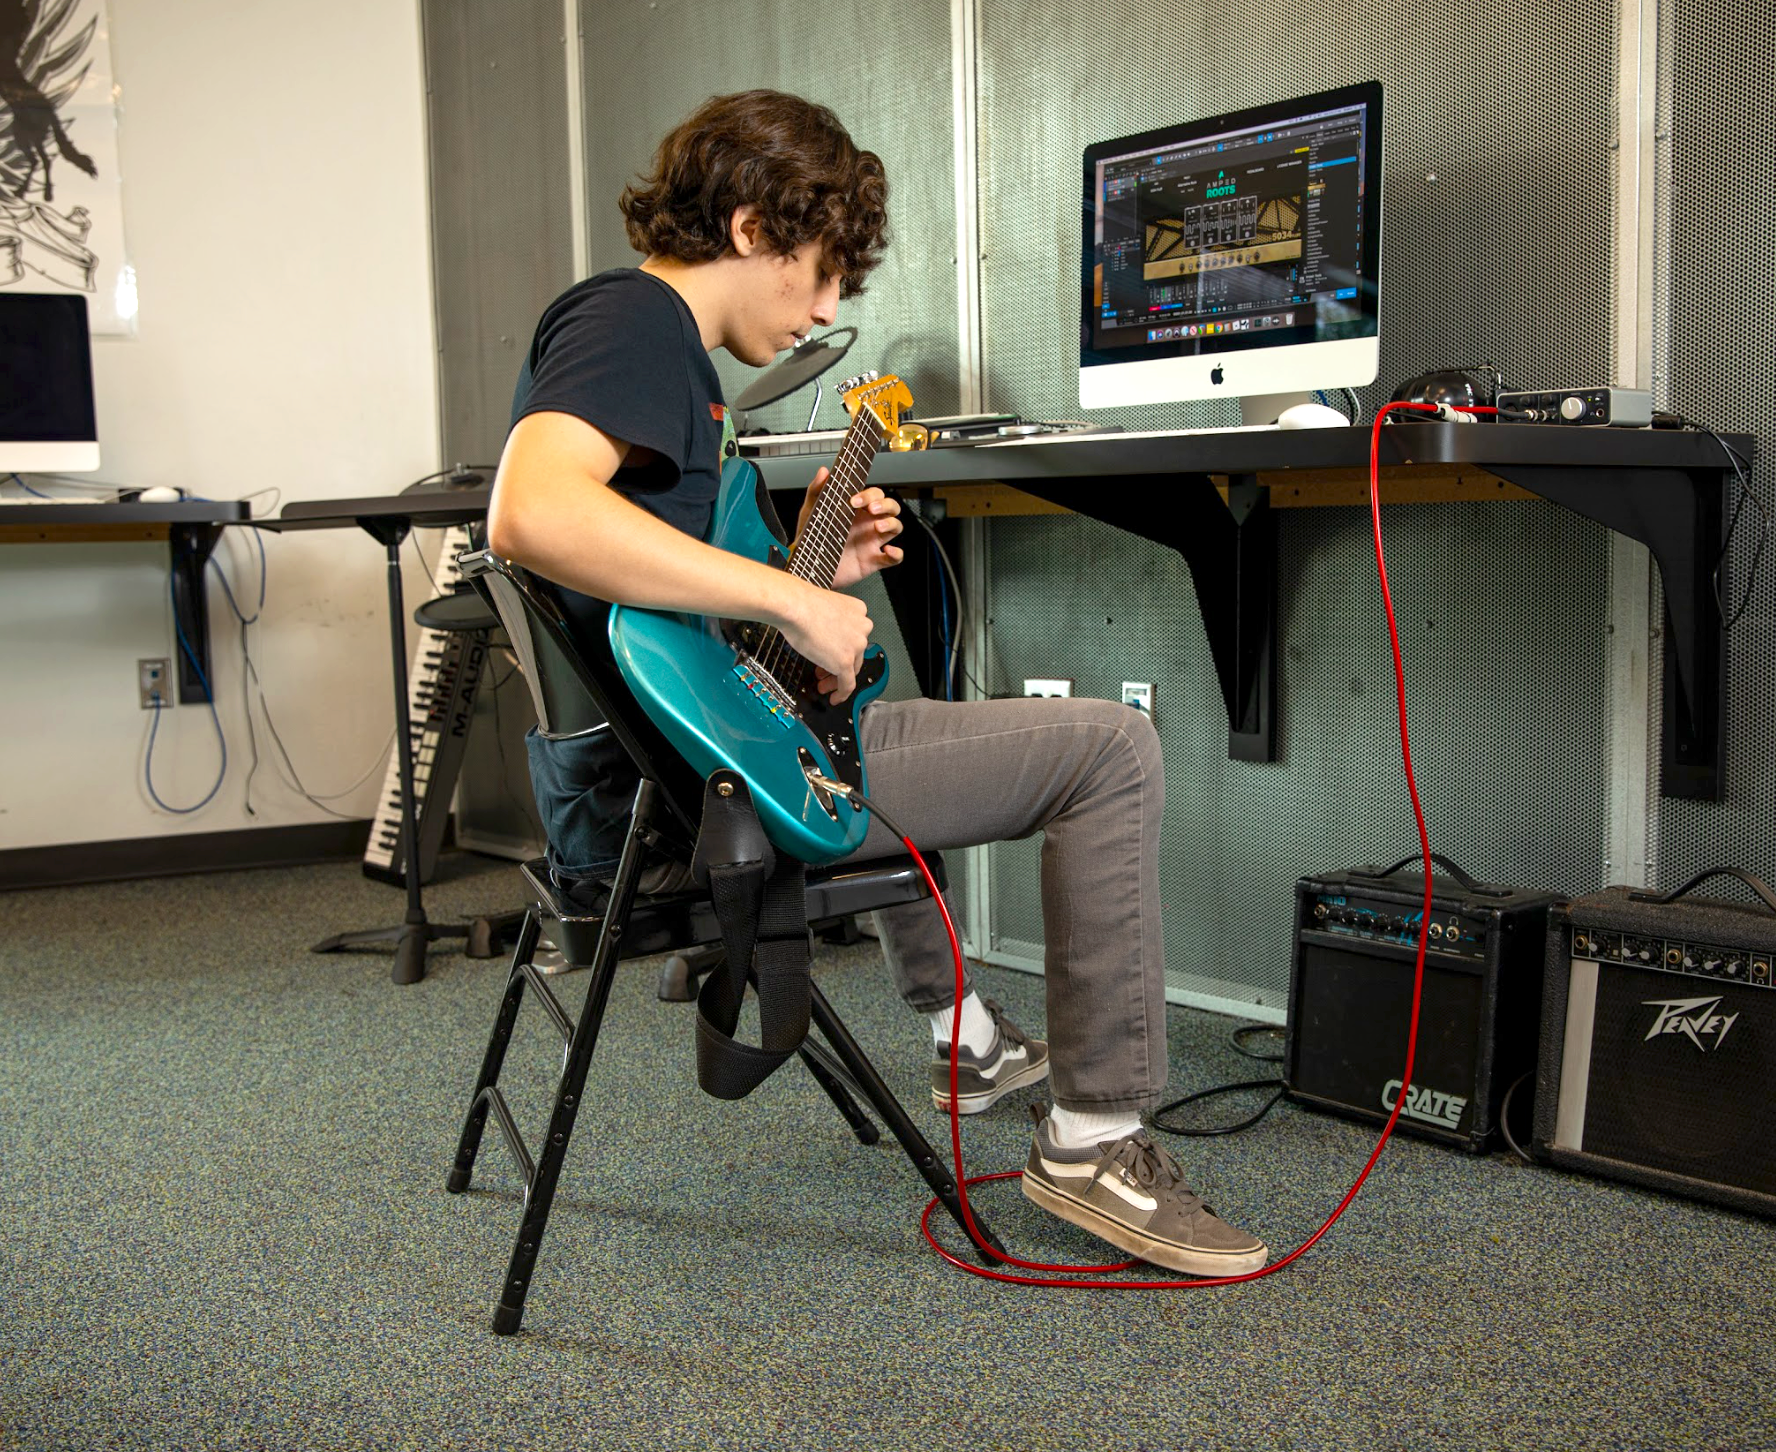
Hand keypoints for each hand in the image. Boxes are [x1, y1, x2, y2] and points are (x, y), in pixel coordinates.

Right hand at [777, 575, 874, 703]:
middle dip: (839, 664)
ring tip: (823, 685)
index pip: (855, 634)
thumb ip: (831, 622)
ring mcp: (856, 645)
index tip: (830, 653)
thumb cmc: (800, 604)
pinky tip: (834, 698)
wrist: (794, 606)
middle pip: (855, 653)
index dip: (842, 647)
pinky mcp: (846, 662)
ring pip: (852, 668)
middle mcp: (863, 627)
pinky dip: (841, 693)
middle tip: (825, 673)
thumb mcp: (824, 608)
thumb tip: (823, 636)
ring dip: (838, 679)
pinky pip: (848, 684)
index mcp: (858, 610)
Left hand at [795, 468, 904, 588]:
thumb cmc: (812, 538)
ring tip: (877, 526)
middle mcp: (868, 524)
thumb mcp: (811, 512)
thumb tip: (824, 471)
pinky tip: (887, 550)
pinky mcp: (874, 561)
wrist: (808, 566)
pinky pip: (895, 557)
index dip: (869, 495)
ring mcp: (872, 542)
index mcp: (857, 511)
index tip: (854, 500)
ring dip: (891, 524)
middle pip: (891, 507)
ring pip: (896, 526)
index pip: (875, 495)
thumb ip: (816, 490)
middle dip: (885, 505)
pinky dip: (896, 553)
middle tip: (871, 509)